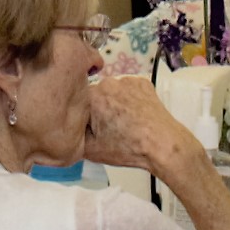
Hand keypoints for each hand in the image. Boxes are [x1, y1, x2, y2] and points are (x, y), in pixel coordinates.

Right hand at [76, 77, 193, 177]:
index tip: (90, 129)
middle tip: (107, 127)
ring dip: (112, 101)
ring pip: (111, 90)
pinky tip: (134, 114)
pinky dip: (128, 98)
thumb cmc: (128, 148)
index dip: (81, 117)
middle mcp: (108, 81)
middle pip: (93, 94)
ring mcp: (127, 79)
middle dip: (97, 108)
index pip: (76, 102)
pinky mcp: (142, 81)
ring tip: (123, 121)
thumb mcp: (90, 150)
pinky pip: (127, 88)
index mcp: (92, 96)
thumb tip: (65, 129)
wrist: (163, 144)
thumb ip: (71, 136)